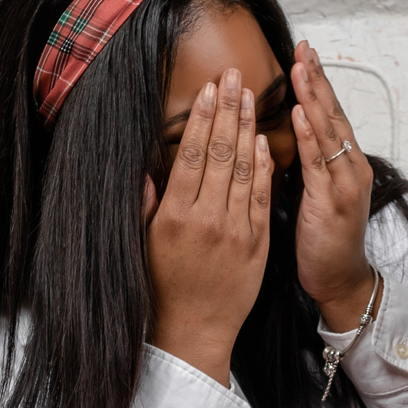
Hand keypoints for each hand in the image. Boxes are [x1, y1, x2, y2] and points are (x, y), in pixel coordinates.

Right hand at [144, 68, 271, 382]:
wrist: (194, 332)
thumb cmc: (163, 289)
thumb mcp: (143, 244)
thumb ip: (147, 203)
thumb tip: (146, 166)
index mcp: (174, 215)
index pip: (191, 154)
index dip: (201, 117)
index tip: (209, 89)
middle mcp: (207, 219)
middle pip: (220, 152)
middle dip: (229, 109)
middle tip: (235, 75)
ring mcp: (236, 231)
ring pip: (245, 169)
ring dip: (248, 128)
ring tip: (251, 96)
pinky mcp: (258, 244)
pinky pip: (263, 198)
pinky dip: (264, 167)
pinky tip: (264, 141)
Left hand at [289, 43, 377, 327]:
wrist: (339, 280)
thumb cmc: (324, 240)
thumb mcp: (316, 192)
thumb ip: (309, 161)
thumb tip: (289, 131)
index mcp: (346, 164)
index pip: (331, 114)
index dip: (318, 83)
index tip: (304, 53)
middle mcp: (351, 168)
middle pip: (334, 114)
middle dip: (318, 79)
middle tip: (304, 47)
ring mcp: (345, 184)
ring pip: (329, 132)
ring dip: (314, 97)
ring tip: (302, 67)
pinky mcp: (333, 203)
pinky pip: (320, 163)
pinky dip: (312, 136)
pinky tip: (302, 114)